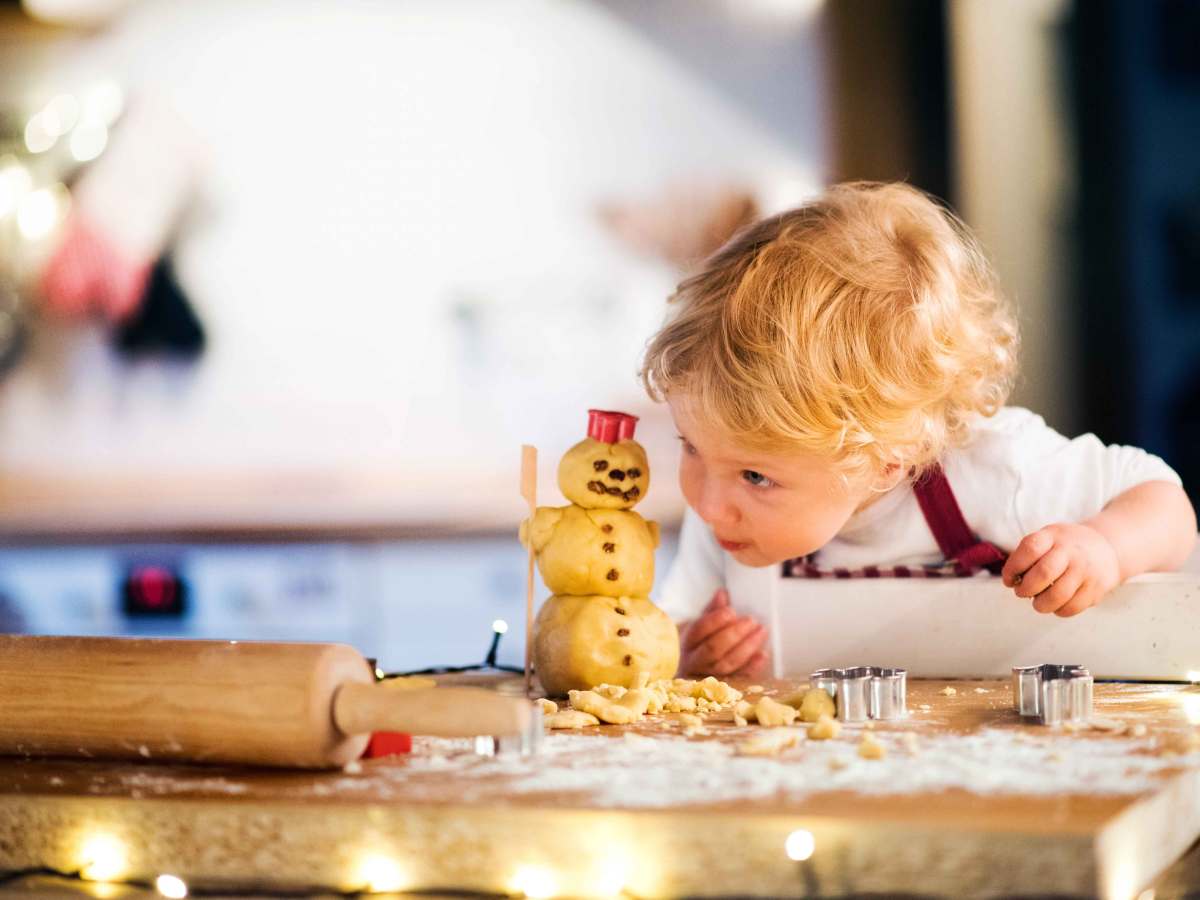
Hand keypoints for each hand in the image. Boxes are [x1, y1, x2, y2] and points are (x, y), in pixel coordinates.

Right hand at [678, 588, 768, 677]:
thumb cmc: (702, 641)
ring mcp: (709, 676)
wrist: (694, 668)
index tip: (731, 611)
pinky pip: (739, 677)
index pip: (699, 630)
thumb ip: (713, 609)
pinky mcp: (724, 687)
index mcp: (688, 641)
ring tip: (762, 632)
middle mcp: (695, 660)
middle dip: (734, 634)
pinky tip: (763, 655)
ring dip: (746, 648)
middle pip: (713, 649)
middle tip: (752, 621)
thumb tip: (722, 593)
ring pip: (726, 664)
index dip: (715, 621)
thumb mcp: (702, 623)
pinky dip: (752, 667)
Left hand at [1001, 523, 1121, 616]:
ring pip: (1057, 596)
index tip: (1009, 579)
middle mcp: (1071, 551)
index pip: (1029, 549)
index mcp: (1053, 536)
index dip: (1013, 567)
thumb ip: (1027, 555)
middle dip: (1025, 589)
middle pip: (1043, 574)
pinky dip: (1058, 610)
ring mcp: (1086, 570)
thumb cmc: (1064, 547)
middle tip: (1022, 592)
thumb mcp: (1047, 538)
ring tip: (1038, 602)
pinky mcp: (1096, 589)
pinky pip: (1071, 608)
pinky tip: (1056, 604)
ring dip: (1040, 604)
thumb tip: (1011, 581)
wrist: (1105, 548)